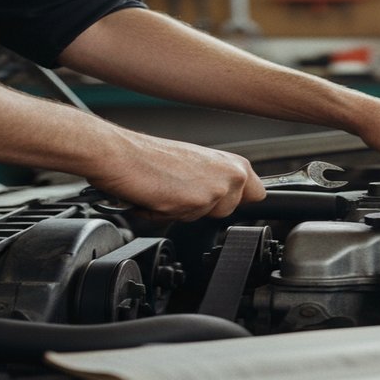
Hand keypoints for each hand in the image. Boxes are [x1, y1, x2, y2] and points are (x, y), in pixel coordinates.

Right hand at [85, 130, 266, 220]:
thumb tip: (226, 195)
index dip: (235, 200)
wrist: (123, 156)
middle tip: (179, 189)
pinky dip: (167, 216)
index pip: (257, 195)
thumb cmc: (152, 157)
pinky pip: (183, 222)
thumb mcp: (198, 164)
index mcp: (234, 163)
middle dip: (203, 209)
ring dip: (183, 211)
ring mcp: (216, 191)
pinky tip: (158, 198)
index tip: (219, 196)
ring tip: (166, 190)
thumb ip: (218, 180)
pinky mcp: (196, 204)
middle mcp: (231, 175)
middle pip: (227, 212)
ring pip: (203, 219)